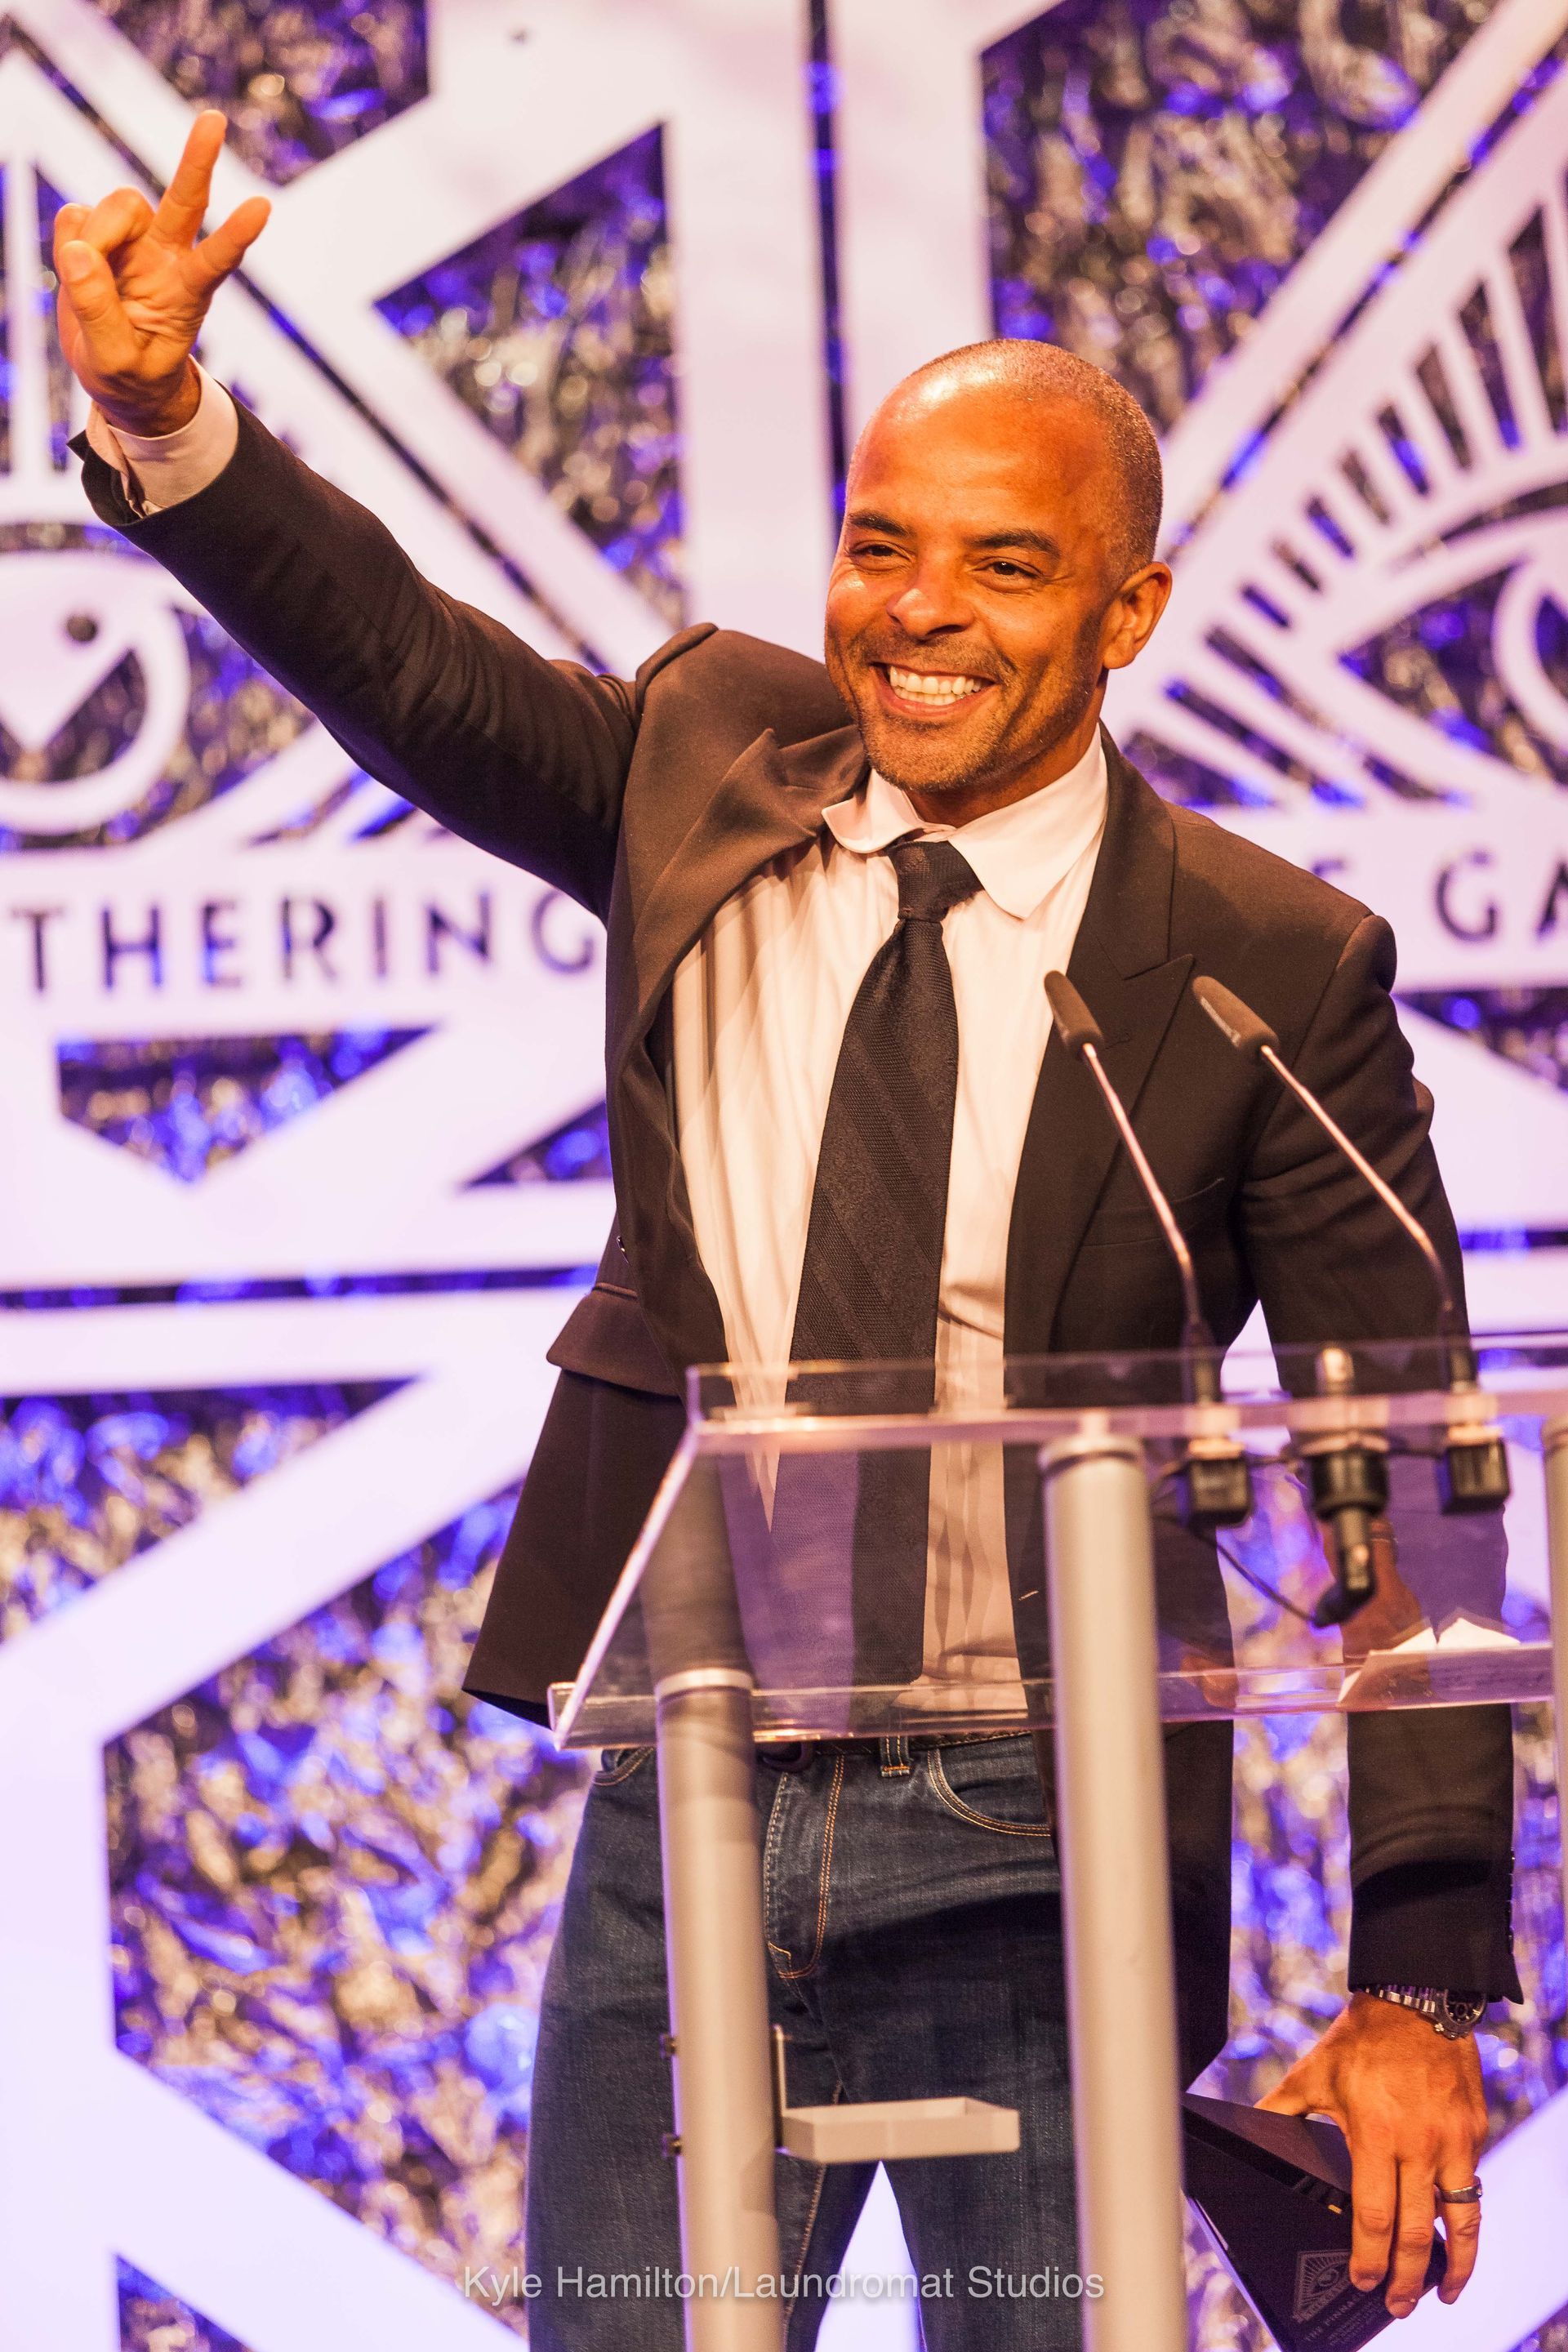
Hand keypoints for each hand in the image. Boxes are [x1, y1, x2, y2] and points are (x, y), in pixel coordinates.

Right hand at [53, 109, 269, 438]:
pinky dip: (69, 240)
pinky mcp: (98, 235)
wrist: (115, 376)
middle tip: (214, 119)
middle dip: (198, 160)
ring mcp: (134, 241)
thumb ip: (98, 314)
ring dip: (98, 233)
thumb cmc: (130, 376)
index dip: (235, 235)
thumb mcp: (116, 363)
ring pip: (118, 206)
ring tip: (88, 274)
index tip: (263, 207)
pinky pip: (75, 218)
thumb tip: (79, 251)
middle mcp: (167, 257)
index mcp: (188, 293)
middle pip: (185, 200)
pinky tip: (78, 268)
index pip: (217, 261)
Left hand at [1259, 1992, 1486, 2316]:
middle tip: (1399, 2305)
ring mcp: (1454, 2139)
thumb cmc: (1361, 2039)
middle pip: (1417, 2232)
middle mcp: (1419, 2143)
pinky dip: (1464, 2217)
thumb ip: (1282, 2109)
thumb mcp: (1313, 2074)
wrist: (1417, 1999)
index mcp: (1374, 2133)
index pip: (1374, 2217)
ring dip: (1456, 2264)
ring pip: (1461, 2219)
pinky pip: (1472, 2185)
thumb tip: (1246, 2129)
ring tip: (1446, 2292)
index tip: (1364, 2283)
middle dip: (1408, 2279)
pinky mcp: (1475, 2131)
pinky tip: (1454, 2235)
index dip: (1370, 2259)